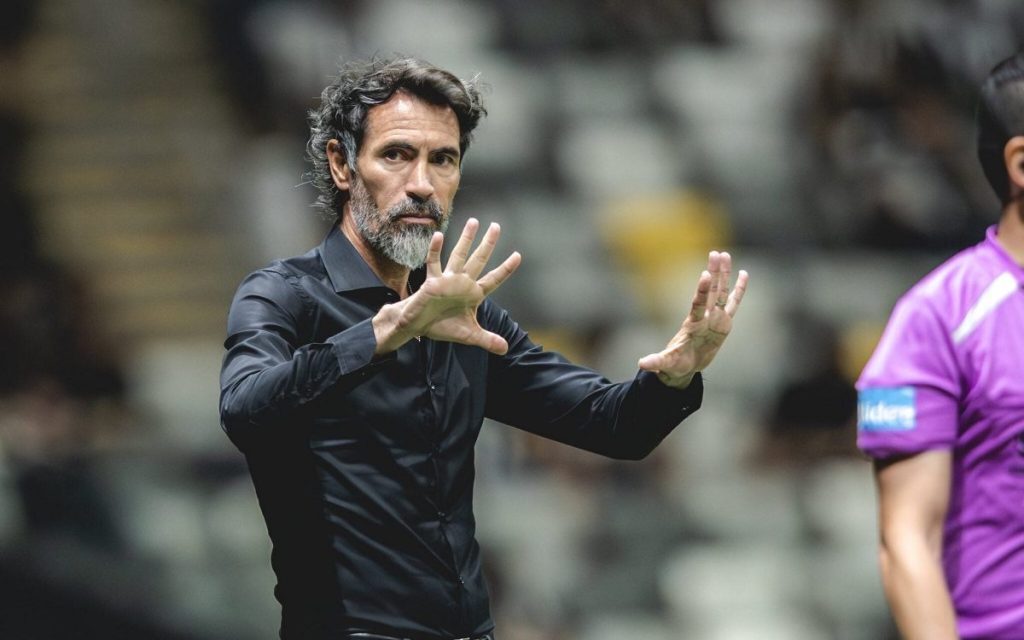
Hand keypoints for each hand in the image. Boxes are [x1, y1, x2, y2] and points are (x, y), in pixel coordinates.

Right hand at [373, 218, 521, 354]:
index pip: (494, 279)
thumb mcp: (469, 335)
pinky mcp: (432, 282)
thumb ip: (487, 340)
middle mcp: (462, 283)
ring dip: (466, 239)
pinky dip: (435, 250)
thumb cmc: (442, 326)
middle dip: (488, 244)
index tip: (518, 256)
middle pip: (479, 260)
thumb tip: (506, 349)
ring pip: (459, 255)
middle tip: (496, 226)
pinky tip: (438, 235)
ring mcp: (447, 280)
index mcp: (473, 294)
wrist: (418, 326)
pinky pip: (434, 263)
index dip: (505, 269)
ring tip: (473, 221)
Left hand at [637, 251, 748, 387]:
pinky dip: (739, 290)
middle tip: (715, 253)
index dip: (701, 290)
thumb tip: (641, 364)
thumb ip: (656, 362)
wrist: (684, 365)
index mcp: (693, 324)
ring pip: (721, 292)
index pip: (698, 304)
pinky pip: (734, 303)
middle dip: (714, 273)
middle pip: (711, 292)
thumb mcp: (666, 363)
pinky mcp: (725, 323)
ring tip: (725, 254)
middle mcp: (704, 317)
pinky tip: (744, 274)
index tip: (705, 274)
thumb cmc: (675, 364)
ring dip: (724, 274)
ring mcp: (715, 318)